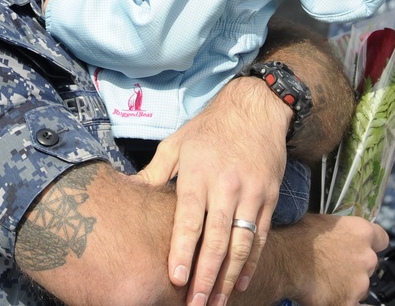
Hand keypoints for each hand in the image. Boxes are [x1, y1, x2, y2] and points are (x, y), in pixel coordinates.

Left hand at [136, 76, 289, 305]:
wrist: (257, 108)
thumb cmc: (210, 127)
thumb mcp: (176, 144)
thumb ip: (153, 173)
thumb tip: (124, 191)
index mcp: (199, 174)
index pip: (190, 220)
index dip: (183, 252)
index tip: (177, 280)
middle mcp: (227, 186)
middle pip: (217, 239)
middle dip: (207, 277)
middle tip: (197, 305)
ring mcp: (251, 193)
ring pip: (241, 243)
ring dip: (229, 277)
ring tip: (218, 302)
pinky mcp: (269, 197)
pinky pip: (260, 236)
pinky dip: (252, 262)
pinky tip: (241, 282)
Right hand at [279, 214, 388, 304]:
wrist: (285, 260)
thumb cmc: (298, 238)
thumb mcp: (324, 223)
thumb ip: (342, 233)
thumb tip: (339, 238)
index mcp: (362, 232)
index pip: (382, 239)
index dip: (371, 245)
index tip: (362, 249)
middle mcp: (367, 257)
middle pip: (369, 265)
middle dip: (355, 268)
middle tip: (334, 269)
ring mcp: (360, 282)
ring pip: (360, 287)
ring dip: (347, 286)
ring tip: (325, 283)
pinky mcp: (348, 302)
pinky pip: (351, 304)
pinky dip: (341, 301)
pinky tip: (326, 297)